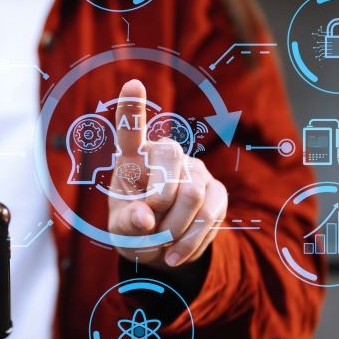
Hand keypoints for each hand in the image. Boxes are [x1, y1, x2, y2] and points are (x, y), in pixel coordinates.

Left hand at [107, 79, 227, 269]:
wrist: (162, 250)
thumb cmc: (135, 230)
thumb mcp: (121, 230)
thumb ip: (128, 223)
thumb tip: (145, 218)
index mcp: (133, 159)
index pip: (132, 130)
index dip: (132, 109)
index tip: (132, 84)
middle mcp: (166, 156)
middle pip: (172, 164)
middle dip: (160, 203)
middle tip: (150, 226)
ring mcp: (195, 170)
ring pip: (193, 194)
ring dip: (175, 228)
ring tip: (162, 243)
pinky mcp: (217, 191)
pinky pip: (212, 214)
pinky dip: (191, 241)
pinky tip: (175, 254)